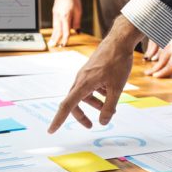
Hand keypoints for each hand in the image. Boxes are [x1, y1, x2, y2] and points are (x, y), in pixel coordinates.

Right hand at [48, 15, 143, 131]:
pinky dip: (99, 93)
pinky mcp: (90, 71)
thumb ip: (110, 107)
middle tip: (92, 125)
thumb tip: (103, 122)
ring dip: (95, 104)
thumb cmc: (118, 62)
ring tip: (110, 107)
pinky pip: (90, 87)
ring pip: (84, 95)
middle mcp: (81, 79)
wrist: (120, 40)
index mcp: (84, 84)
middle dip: (82, 115)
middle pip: (74, 103)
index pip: (67, 106)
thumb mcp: (117, 88)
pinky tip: (111, 91)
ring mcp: (85, 75)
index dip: (58, 119)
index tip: (51, 130)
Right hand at [49, 0, 81, 46]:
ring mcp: (55, 13)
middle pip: (57, 30)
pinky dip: (54, 28)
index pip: (65, 31)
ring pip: (54, 27)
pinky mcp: (54, 11)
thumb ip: (77, 22)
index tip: (64, 45)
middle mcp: (59, 15)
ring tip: (52, 42)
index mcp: (65, 16)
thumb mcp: (79, 11)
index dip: (65, 39)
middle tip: (53, 46)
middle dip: (55, 39)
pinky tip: (55, 32)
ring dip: (53, 35)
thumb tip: (77, 31)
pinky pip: (54, 22)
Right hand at [145, 35, 171, 77]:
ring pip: (159, 54)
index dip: (163, 73)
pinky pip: (158, 46)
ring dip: (155, 61)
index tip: (156, 77)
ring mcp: (167, 41)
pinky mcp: (166, 36)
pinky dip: (154, 51)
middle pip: (161, 61)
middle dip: (154, 69)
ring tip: (150, 67)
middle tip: (147, 74)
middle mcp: (171, 47)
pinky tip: (152, 56)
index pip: (169, 66)